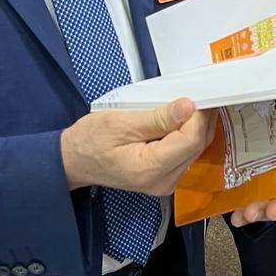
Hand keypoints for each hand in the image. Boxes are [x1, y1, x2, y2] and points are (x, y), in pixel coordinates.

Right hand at [60, 98, 215, 195]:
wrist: (75, 161)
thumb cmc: (90, 141)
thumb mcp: (120, 122)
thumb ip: (156, 118)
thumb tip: (187, 107)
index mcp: (149, 170)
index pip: (190, 141)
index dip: (198, 115)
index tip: (197, 94)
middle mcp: (162, 182)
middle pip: (196, 146)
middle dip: (200, 118)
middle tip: (198, 92)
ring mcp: (165, 182)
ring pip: (195, 149)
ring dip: (196, 124)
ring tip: (190, 102)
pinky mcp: (165, 176)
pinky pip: (186, 153)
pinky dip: (187, 133)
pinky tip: (183, 118)